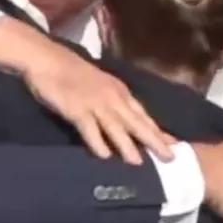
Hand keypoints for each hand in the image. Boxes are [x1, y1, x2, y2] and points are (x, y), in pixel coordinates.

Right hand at [0, 18, 175, 163]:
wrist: (47, 59)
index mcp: (119, 91)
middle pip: (136, 122)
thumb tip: (124, 120)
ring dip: (128, 145)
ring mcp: (94, 103)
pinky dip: (97, 142)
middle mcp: (111, 97)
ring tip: (139, 163)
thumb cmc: (72, 72)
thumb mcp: (99, 85)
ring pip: (116, 127)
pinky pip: (89, 129)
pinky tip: (104, 157)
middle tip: (169, 158)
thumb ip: (112, 101)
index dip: (158, 131)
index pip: (143, 114)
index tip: (174, 145)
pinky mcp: (76, 109)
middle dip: (153, 141)